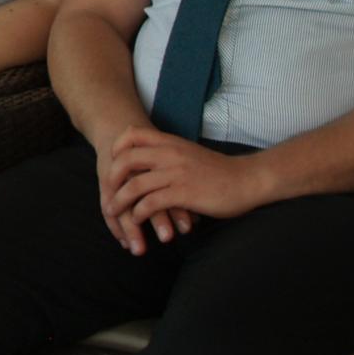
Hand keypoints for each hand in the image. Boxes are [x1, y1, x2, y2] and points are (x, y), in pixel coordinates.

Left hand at [100, 127, 251, 252]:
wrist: (246, 180)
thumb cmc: (219, 170)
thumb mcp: (189, 153)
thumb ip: (169, 153)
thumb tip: (148, 160)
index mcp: (171, 142)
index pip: (133, 134)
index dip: (117, 147)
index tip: (113, 162)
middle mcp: (170, 154)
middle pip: (126, 159)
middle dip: (111, 177)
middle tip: (107, 191)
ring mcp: (176, 173)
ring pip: (135, 185)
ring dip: (120, 201)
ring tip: (113, 211)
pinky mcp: (184, 193)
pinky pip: (151, 203)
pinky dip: (138, 213)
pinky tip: (137, 220)